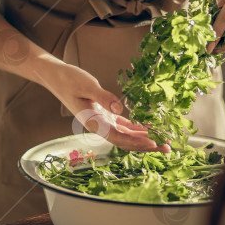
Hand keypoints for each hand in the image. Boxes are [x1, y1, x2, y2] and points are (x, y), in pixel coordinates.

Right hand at [43, 62, 170, 152]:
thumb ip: (104, 97)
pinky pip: (123, 125)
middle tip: (168, 147)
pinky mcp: (105, 114)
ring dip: (145, 138)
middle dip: (147, 145)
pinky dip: (137, 128)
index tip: (153, 143)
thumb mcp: (87, 85)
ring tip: (163, 140)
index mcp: (93, 122)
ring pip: (127, 134)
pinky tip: (149, 129)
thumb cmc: (69, 80)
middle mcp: (99, 125)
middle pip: (126, 140)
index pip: (119, 137)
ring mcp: (102, 121)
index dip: (137, 142)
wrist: (56, 76)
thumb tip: (120, 108)